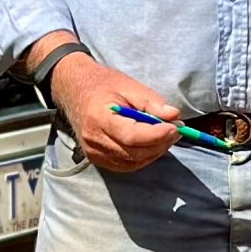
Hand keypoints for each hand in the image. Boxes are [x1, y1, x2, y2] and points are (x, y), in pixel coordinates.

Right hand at [48, 54, 182, 173]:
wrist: (74, 91)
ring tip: (166, 136)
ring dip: (154, 152)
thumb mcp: (129, 85)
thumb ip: (151, 102)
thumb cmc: (102, 85)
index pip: (132, 136)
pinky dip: (143, 158)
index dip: (156, 135)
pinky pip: (126, 166)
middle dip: (160, 144)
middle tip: (176, 130)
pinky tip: (151, 145)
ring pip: (133, 163)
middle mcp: (94, 140)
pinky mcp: (97, 159)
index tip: (175, 127)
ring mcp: (94, 152)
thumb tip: (174, 116)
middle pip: (134, 153)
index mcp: (99, 119)